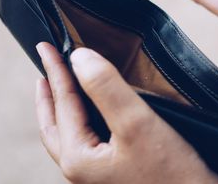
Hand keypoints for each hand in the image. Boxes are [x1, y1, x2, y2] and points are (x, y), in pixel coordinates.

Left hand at [34, 42, 217, 183]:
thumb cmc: (172, 174)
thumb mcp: (136, 122)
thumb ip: (106, 87)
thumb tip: (79, 58)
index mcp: (78, 158)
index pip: (63, 103)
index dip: (56, 70)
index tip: (45, 46)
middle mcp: (81, 171)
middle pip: (55, 125)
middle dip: (49, 95)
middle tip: (45, 68)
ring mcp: (97, 175)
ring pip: (69, 135)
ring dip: (63, 109)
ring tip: (61, 89)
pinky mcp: (114, 174)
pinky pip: (87, 142)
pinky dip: (83, 121)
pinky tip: (96, 113)